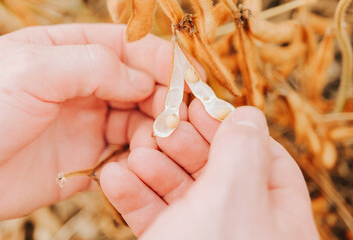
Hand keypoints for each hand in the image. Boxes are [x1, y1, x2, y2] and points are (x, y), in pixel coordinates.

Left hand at [0, 24, 171, 220]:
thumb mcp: (33, 70)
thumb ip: (94, 65)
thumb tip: (143, 80)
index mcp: (70, 53)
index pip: (130, 47)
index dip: (163, 59)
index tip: (191, 76)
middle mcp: (84, 86)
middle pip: (141, 84)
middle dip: (165, 97)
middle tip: (180, 114)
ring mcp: (88, 122)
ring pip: (140, 119)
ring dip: (157, 127)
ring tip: (162, 139)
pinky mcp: (89, 157)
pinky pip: (127, 151)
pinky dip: (142, 152)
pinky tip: (143, 156)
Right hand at [100, 101, 318, 238]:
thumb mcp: (232, 199)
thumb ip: (242, 150)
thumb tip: (247, 113)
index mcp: (278, 218)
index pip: (263, 157)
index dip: (230, 128)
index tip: (197, 106)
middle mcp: (244, 226)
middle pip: (216, 169)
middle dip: (184, 145)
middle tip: (159, 127)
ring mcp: (205, 237)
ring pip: (181, 191)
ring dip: (153, 168)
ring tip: (133, 153)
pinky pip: (155, 215)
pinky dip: (134, 195)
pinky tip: (114, 177)